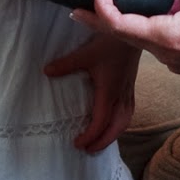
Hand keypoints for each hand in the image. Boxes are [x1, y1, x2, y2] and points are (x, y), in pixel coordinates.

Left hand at [43, 33, 141, 153]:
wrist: (133, 30)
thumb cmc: (110, 42)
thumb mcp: (85, 53)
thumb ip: (66, 64)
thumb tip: (46, 72)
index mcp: (109, 92)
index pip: (100, 123)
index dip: (90, 136)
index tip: (77, 143)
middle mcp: (121, 96)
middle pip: (116, 127)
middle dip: (103, 141)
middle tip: (88, 149)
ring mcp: (128, 91)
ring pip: (125, 121)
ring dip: (113, 133)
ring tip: (101, 140)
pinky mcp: (131, 86)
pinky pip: (128, 112)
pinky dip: (120, 122)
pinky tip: (113, 120)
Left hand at [71, 0, 179, 83]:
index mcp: (169, 36)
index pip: (120, 24)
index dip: (101, 8)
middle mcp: (166, 54)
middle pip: (123, 36)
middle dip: (99, 20)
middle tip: (78, 7)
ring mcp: (174, 62)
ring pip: (140, 40)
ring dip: (126, 22)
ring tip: (113, 3)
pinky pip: (157, 43)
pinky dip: (147, 28)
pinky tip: (154, 14)